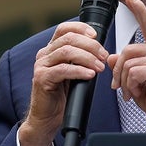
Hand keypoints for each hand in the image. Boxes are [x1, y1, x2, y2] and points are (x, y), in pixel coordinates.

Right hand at [18, 21, 107, 145]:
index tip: (96, 36)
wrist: (48, 117)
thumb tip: (101, 51)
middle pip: (69, 39)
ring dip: (87, 58)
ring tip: (99, 67)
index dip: (80, 28)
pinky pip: (62, 70)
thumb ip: (82, 59)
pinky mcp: (42, 78)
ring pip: (66, 52)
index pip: (64, 29)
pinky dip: (79, 71)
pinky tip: (90, 75)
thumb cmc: (62, 95)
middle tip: (104, 56)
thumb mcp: (74, 72)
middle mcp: (44, 54)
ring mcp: (41, 66)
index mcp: (52, 49)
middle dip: (90, 46)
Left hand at [108, 0, 145, 132]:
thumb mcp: (138, 79)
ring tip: (134, 92)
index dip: (139, 10)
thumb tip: (110, 57)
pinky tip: (139, 94)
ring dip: (125, 82)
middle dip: (119, 71)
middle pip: (126, 50)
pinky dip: (130, 87)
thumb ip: (127, 65)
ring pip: (127, 63)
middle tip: (123, 87)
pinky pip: (132, 73)